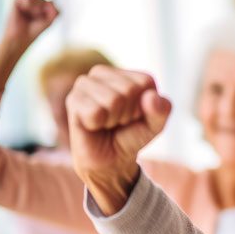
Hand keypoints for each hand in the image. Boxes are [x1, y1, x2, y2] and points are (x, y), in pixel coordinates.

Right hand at [4, 0, 58, 46]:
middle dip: (43, 10)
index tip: (45, 19)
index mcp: (42, 7)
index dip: (50, 11)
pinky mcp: (17, 1)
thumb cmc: (34, 31)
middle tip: (37, 18)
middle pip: (45, 0)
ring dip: (37, 8)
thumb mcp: (49, 21)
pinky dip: (28, 6)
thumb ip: (54, 11)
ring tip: (32, 15)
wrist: (21, 37)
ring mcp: (25, 1)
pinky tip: (24, 10)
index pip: (52, 3)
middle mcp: (34, 3)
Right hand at [66, 65, 171, 214]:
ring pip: (113, 100)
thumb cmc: (132, 136)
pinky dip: (98, 124)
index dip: (146, 106)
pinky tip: (93, 125)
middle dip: (129, 113)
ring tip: (107, 122)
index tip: (136, 116)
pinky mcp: (72, 99)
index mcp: (128, 75)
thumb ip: (162, 109)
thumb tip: (152, 96)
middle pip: (128, 89)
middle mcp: (103, 73)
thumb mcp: (155, 125)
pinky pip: (95, 111)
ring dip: (113, 119)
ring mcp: (85, 84)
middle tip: (119, 121)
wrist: (110, 160)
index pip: (145, 82)